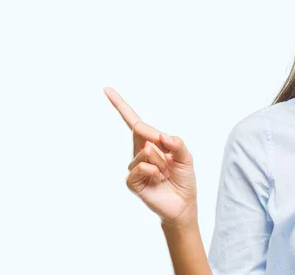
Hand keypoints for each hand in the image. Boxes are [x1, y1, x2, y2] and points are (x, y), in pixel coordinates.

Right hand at [104, 87, 196, 226]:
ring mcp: (134, 166)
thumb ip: (177, 144)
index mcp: (152, 143)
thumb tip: (162, 136)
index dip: (121, 106)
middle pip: (140, 130)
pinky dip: (155, 171)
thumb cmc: (184, 180)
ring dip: (162, 163)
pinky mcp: (132, 180)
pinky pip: (141, 165)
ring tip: (166, 174)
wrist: (182, 205)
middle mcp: (140, 151)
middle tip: (169, 160)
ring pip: (147, 150)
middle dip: (158, 139)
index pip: (135, 122)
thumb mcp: (186, 158)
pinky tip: (159, 179)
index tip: (107, 90)